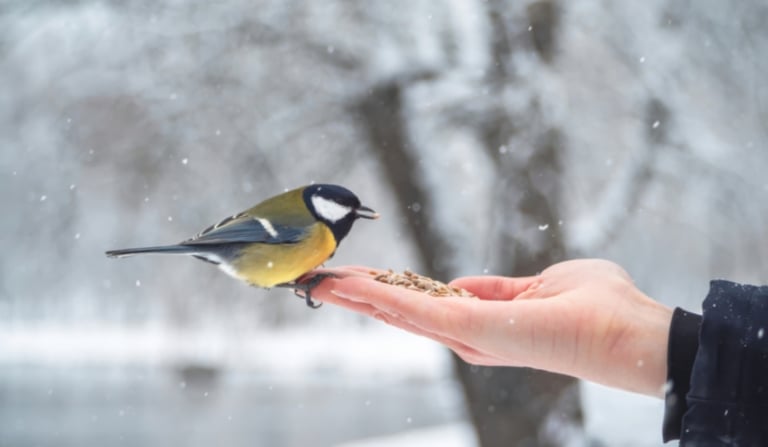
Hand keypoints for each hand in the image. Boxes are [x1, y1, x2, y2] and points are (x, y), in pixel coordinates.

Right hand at [310, 259, 672, 396]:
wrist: (635, 335)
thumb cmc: (601, 308)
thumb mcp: (542, 285)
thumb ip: (498, 287)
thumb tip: (460, 285)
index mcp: (484, 325)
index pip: (424, 307)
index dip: (388, 292)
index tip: (356, 278)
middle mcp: (471, 337)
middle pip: (402, 314)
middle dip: (359, 297)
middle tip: (319, 280)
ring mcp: (472, 336)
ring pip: (401, 313)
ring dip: (359, 296)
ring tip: (321, 281)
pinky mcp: (476, 330)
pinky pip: (418, 310)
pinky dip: (383, 296)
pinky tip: (352, 285)